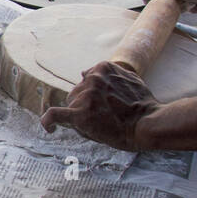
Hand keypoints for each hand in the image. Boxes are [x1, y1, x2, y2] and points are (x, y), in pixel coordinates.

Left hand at [40, 61, 160, 150]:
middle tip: (105, 117)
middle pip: (76, 94)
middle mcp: (92, 79)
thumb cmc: (142, 105)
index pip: (86, 82)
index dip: (91, 95)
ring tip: (101, 124)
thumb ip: (108, 74)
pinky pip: (54, 115)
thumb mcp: (129, 79)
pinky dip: (48, 122)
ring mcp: (85, 95)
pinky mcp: (80, 114)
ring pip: (72, 106)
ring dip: (81, 115)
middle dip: (86, 105)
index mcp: (102, 68)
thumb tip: (84, 72)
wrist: (148, 124)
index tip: (98, 105)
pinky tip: (49, 129)